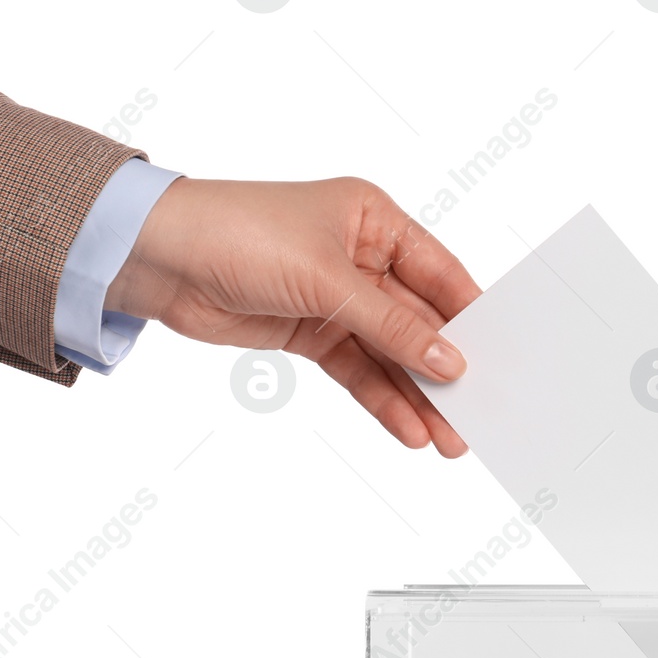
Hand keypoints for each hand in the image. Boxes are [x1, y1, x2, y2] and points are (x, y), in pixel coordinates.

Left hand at [105, 176, 480, 456]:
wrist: (158, 259)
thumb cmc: (237, 233)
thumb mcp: (327, 279)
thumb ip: (391, 326)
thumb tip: (449, 360)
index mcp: (374, 218)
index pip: (440, 274)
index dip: (470, 318)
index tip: (500, 359)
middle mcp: (362, 256)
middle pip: (418, 322)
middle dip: (445, 370)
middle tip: (476, 415)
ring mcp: (337, 298)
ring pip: (390, 355)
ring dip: (417, 396)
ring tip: (448, 439)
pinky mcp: (311, 333)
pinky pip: (359, 372)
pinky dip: (382, 400)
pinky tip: (407, 429)